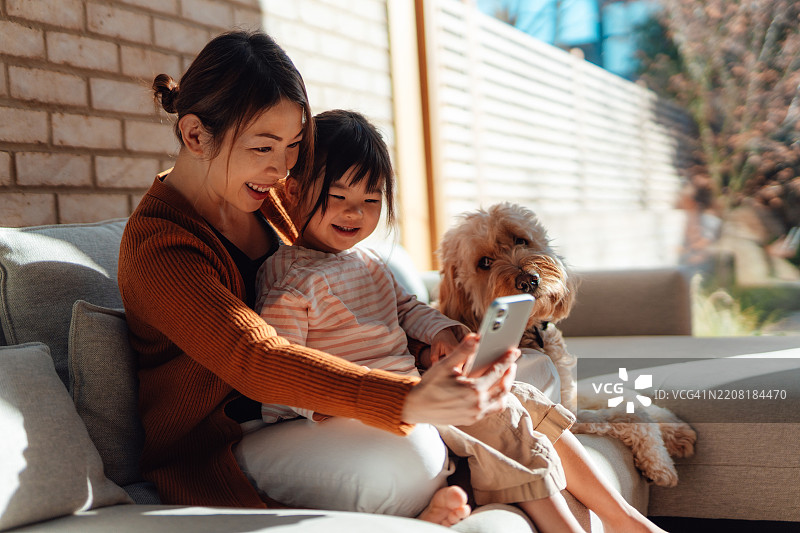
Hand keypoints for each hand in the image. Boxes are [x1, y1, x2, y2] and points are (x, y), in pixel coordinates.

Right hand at [402, 334, 517, 425]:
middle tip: (511, 363)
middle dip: (510, 374)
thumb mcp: (445, 364)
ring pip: (500, 402)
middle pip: (503, 388)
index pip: (497, 371)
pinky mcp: (471, 420)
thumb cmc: (429, 385)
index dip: (507, 359)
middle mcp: (477, 404)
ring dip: (505, 389)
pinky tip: (492, 391)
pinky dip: (496, 400)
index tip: (514, 351)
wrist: (416, 406)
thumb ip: (463, 351)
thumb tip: (476, 337)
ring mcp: (475, 414)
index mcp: (473, 389)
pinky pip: (491, 410)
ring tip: (504, 377)